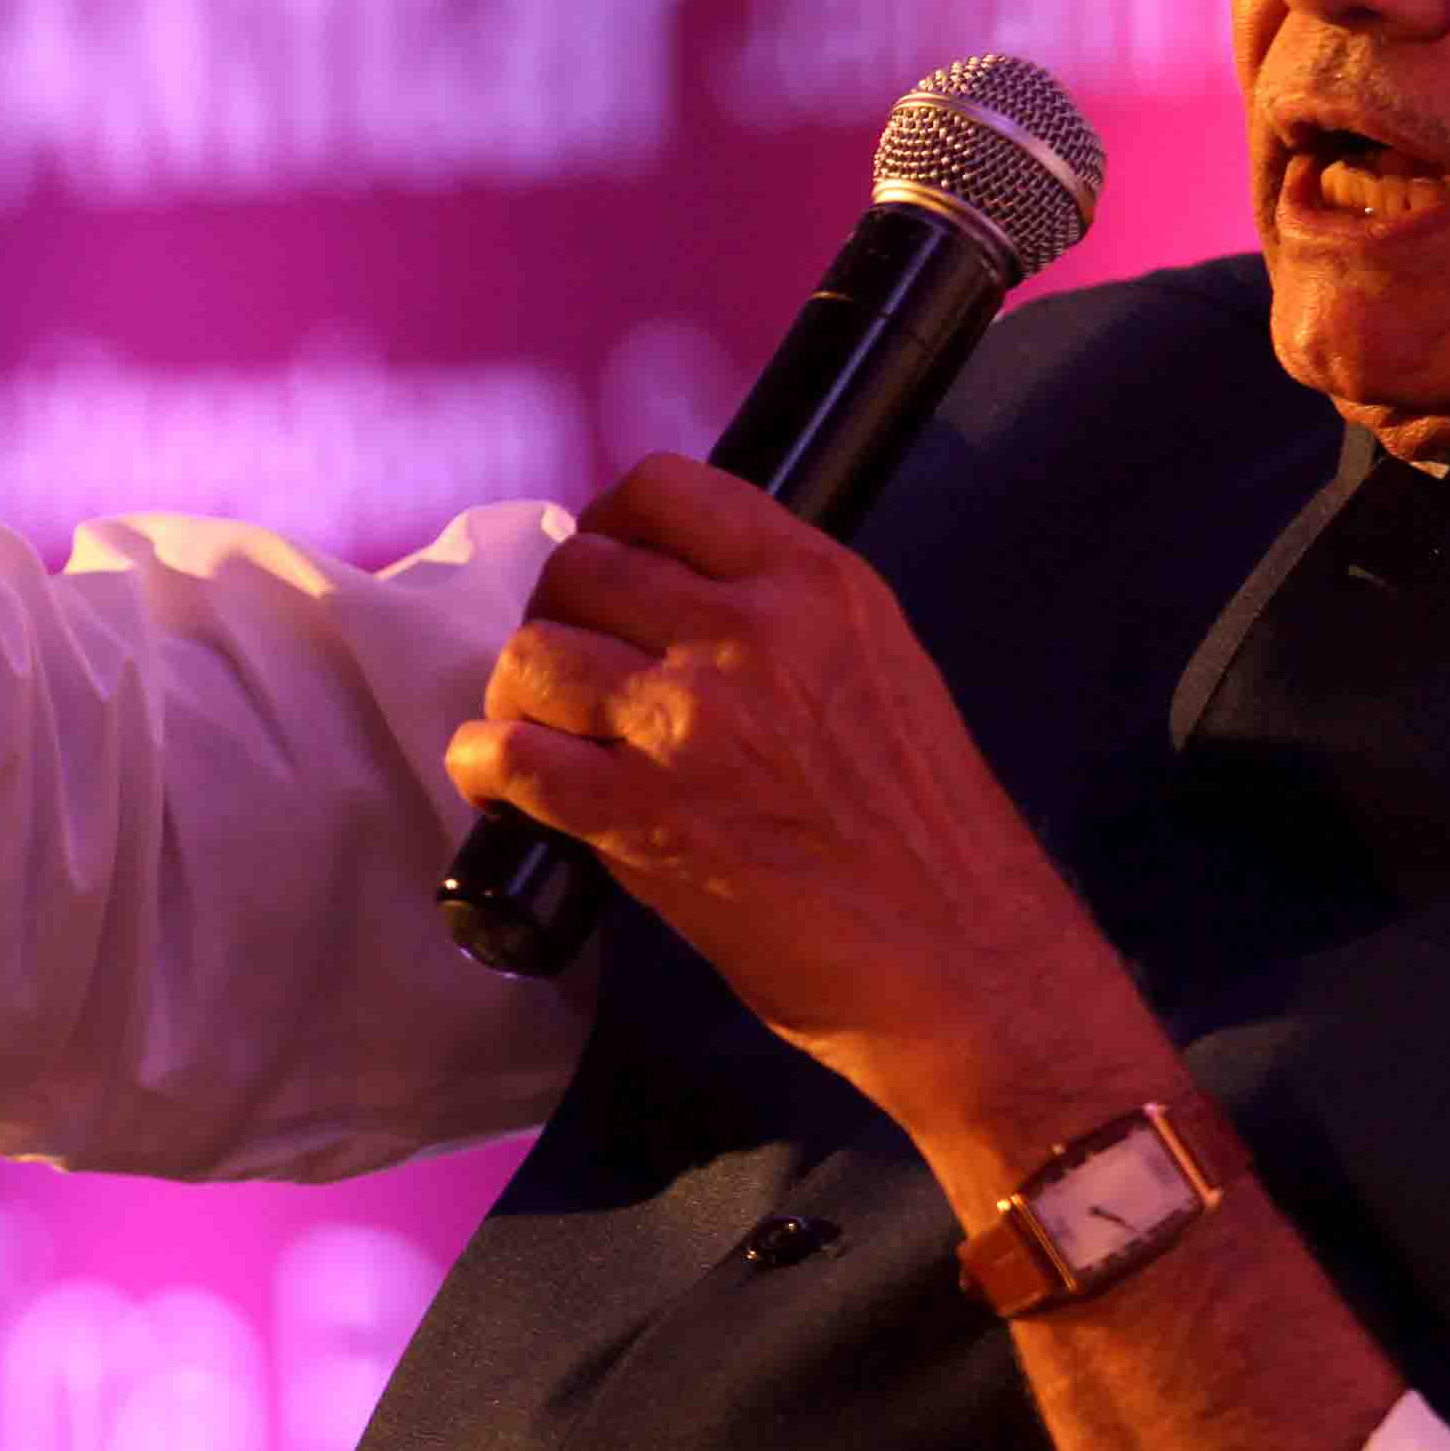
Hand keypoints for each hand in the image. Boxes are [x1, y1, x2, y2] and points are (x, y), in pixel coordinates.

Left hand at [445, 456, 1163, 1161]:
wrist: (962, 960)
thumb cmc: (929, 834)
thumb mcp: (879, 667)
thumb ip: (786, 620)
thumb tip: (678, 606)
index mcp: (814, 583)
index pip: (662, 490)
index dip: (609, 528)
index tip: (604, 573)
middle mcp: (747, 633)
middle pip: (581, 570)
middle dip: (558, 617)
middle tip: (569, 674)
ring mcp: (689, 722)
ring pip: (533, 654)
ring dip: (518, 695)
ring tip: (538, 734)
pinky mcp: (644, 816)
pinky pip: (513, 756)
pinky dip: (486, 766)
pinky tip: (500, 783)